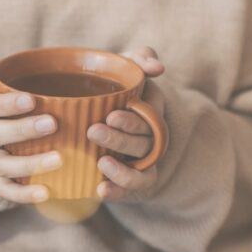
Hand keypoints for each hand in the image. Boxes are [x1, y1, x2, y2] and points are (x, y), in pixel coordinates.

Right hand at [0, 55, 61, 203]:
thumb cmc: (5, 92)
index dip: (6, 104)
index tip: (31, 100)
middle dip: (22, 130)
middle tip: (52, 124)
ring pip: (0, 165)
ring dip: (28, 164)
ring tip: (59, 159)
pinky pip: (6, 190)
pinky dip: (24, 194)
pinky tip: (47, 192)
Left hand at [89, 46, 166, 200]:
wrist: (94, 119)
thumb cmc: (112, 89)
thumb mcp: (125, 70)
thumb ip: (139, 59)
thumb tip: (157, 67)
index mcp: (150, 113)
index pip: (149, 118)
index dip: (132, 120)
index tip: (111, 116)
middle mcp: (150, 139)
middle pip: (143, 143)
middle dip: (120, 139)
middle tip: (93, 131)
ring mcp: (142, 163)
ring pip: (141, 170)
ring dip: (123, 170)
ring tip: (101, 163)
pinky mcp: (132, 183)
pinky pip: (132, 191)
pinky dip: (118, 192)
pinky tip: (101, 191)